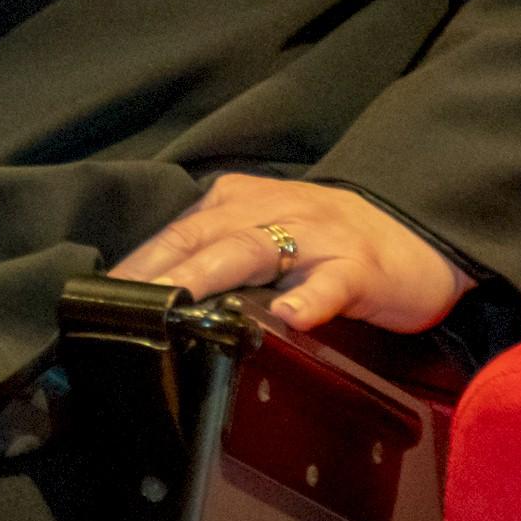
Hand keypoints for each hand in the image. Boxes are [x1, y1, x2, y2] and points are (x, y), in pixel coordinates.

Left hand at [110, 173, 471, 334]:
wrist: (420, 232)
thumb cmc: (332, 240)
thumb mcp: (269, 232)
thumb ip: (220, 251)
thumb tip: (158, 293)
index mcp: (241, 202)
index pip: (179, 229)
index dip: (139, 260)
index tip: (101, 293)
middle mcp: (271, 211)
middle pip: (203, 236)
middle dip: (158, 267)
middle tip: (121, 300)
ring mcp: (315, 235)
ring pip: (254, 250)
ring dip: (210, 275)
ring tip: (175, 301)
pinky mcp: (358, 265)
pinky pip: (329, 282)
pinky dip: (308, 298)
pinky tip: (289, 318)